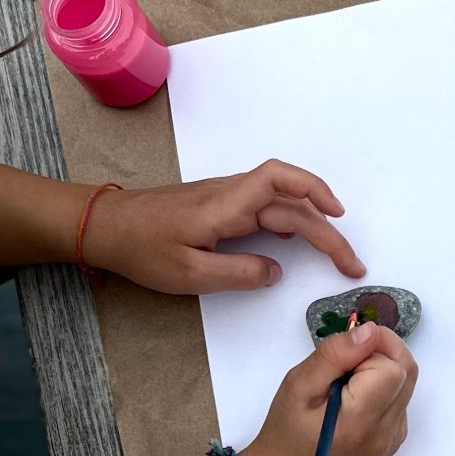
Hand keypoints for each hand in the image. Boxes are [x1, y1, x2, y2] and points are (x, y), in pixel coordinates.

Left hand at [81, 161, 365, 293]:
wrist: (104, 226)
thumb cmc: (140, 248)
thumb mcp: (190, 274)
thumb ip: (239, 273)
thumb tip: (276, 271)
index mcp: (226, 206)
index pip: (280, 182)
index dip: (315, 190)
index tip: (338, 216)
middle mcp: (230, 195)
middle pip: (291, 202)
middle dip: (327, 231)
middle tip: (351, 264)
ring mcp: (225, 199)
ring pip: (281, 203)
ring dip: (312, 223)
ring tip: (332, 252)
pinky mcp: (218, 208)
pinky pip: (264, 207)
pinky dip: (289, 221)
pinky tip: (292, 241)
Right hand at [239, 322, 417, 455]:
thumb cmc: (283, 437)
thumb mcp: (298, 387)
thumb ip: (334, 356)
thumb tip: (369, 332)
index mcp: (362, 421)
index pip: (392, 367)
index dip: (372, 349)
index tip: (344, 352)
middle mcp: (386, 434)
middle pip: (408, 373)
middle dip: (382, 352)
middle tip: (347, 357)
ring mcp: (391, 441)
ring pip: (405, 387)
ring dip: (382, 371)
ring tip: (345, 381)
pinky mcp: (390, 445)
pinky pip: (399, 404)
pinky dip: (382, 390)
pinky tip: (353, 399)